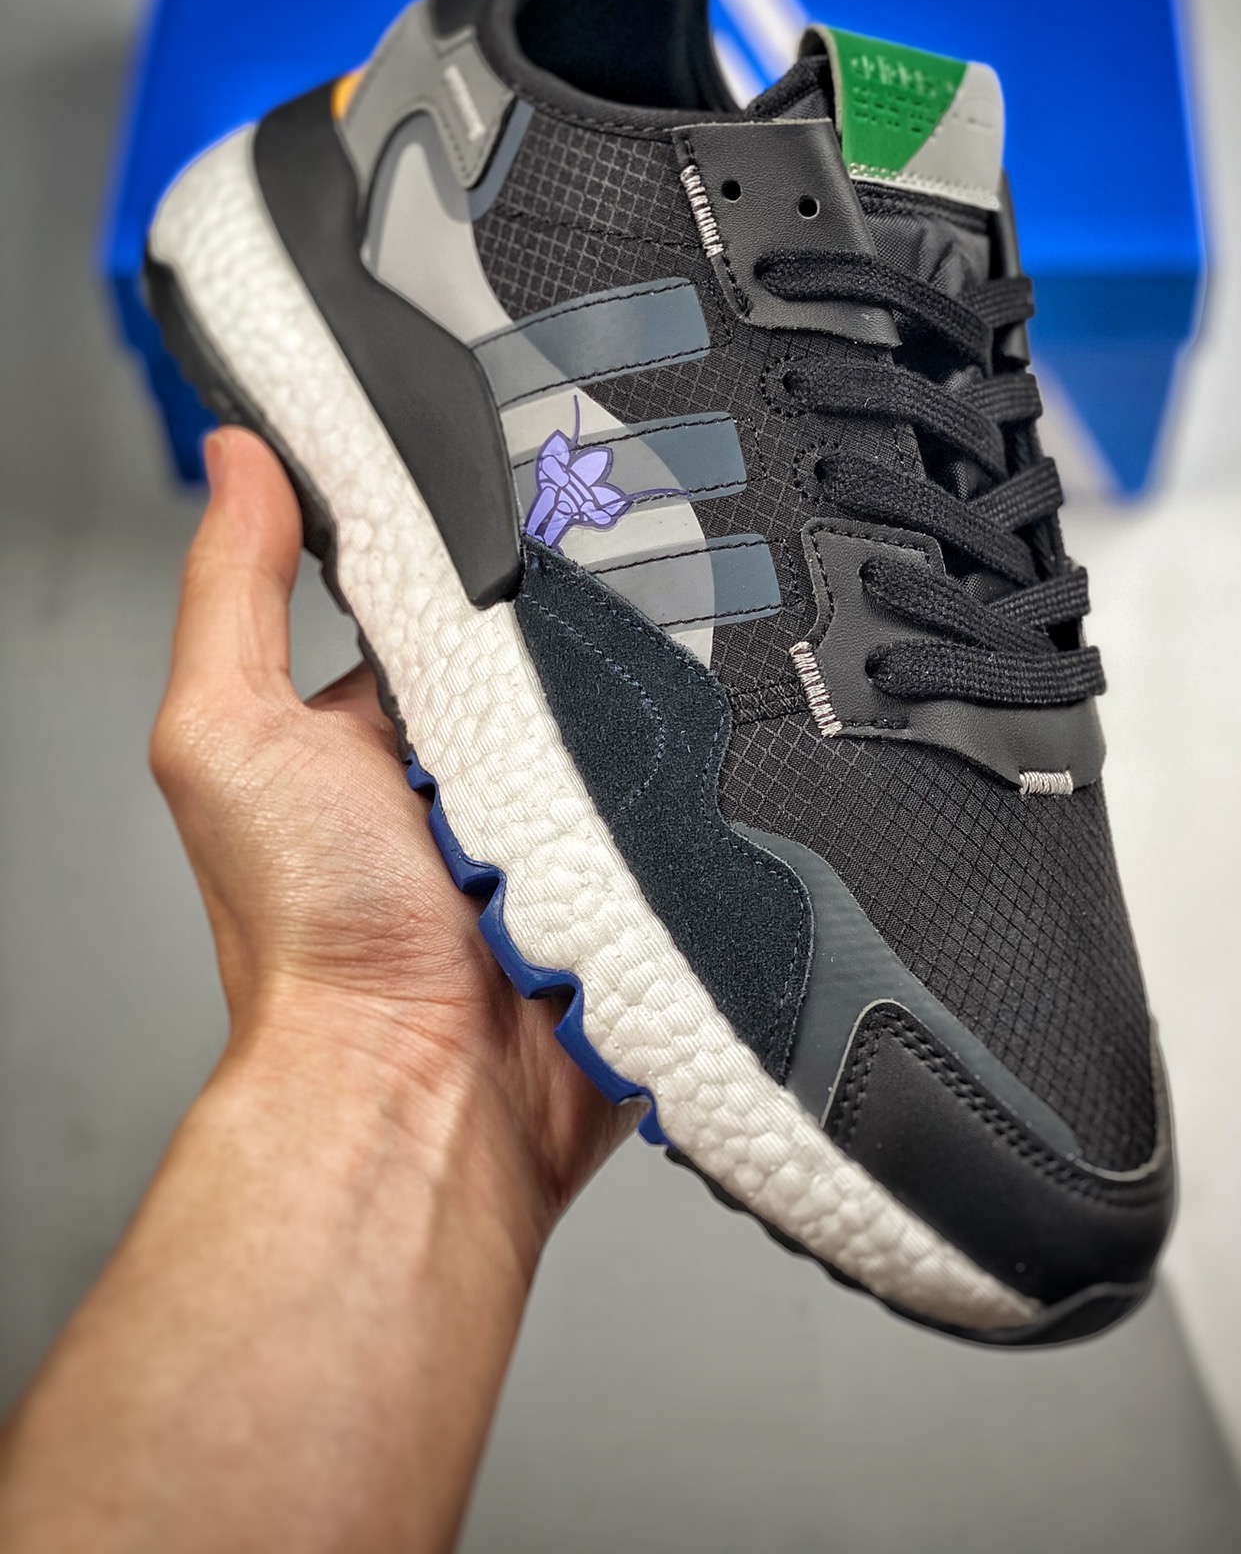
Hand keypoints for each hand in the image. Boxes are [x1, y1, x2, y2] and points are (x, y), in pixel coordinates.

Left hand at [151, 426, 627, 1253]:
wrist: (423, 1095)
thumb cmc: (311, 943)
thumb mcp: (230, 738)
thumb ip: (235, 595)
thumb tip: (239, 461)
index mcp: (378, 728)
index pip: (437, 595)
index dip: (474, 538)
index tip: (517, 468)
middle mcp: (469, 771)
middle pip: (546, 645)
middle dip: (579, 610)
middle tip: (613, 565)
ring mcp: (559, 824)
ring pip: (628, 712)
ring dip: (641, 696)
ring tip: (637, 678)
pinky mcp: (632, 875)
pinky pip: (684, 797)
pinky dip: (694, 776)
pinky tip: (690, 749)